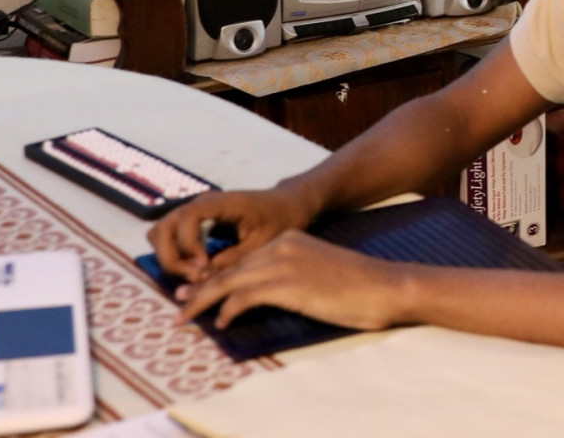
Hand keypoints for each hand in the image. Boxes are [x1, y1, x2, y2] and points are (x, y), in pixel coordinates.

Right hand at [147, 186, 315, 284]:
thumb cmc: (279, 221)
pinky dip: (174, 256)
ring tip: (195, 276)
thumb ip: (231, 262)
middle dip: (172, 257)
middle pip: (163, 227)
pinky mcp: (193, 223)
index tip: (204, 267)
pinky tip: (196, 271)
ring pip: (160, 233)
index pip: (187, 217)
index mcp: (220, 202)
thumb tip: (203, 282)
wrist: (286, 206)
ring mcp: (193, 211)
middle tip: (195, 278)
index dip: (189, 245)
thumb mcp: (260, 245)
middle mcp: (200, 203)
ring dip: (170, 258)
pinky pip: (169, 238)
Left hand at [175, 230, 414, 330]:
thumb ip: (291, 277)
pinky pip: (245, 295)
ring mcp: (283, 263)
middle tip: (178, 301)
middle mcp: (281, 245)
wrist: (384, 285)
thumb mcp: (318, 273)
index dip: (216, 276)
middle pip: (229, 267)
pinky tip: (221, 322)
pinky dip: (228, 309)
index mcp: (288, 240)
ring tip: (186, 316)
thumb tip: (266, 296)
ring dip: (203, 300)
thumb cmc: (358, 287)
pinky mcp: (288, 283)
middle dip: (200, 287)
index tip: (197, 291)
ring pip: (229, 280)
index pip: (242, 258)